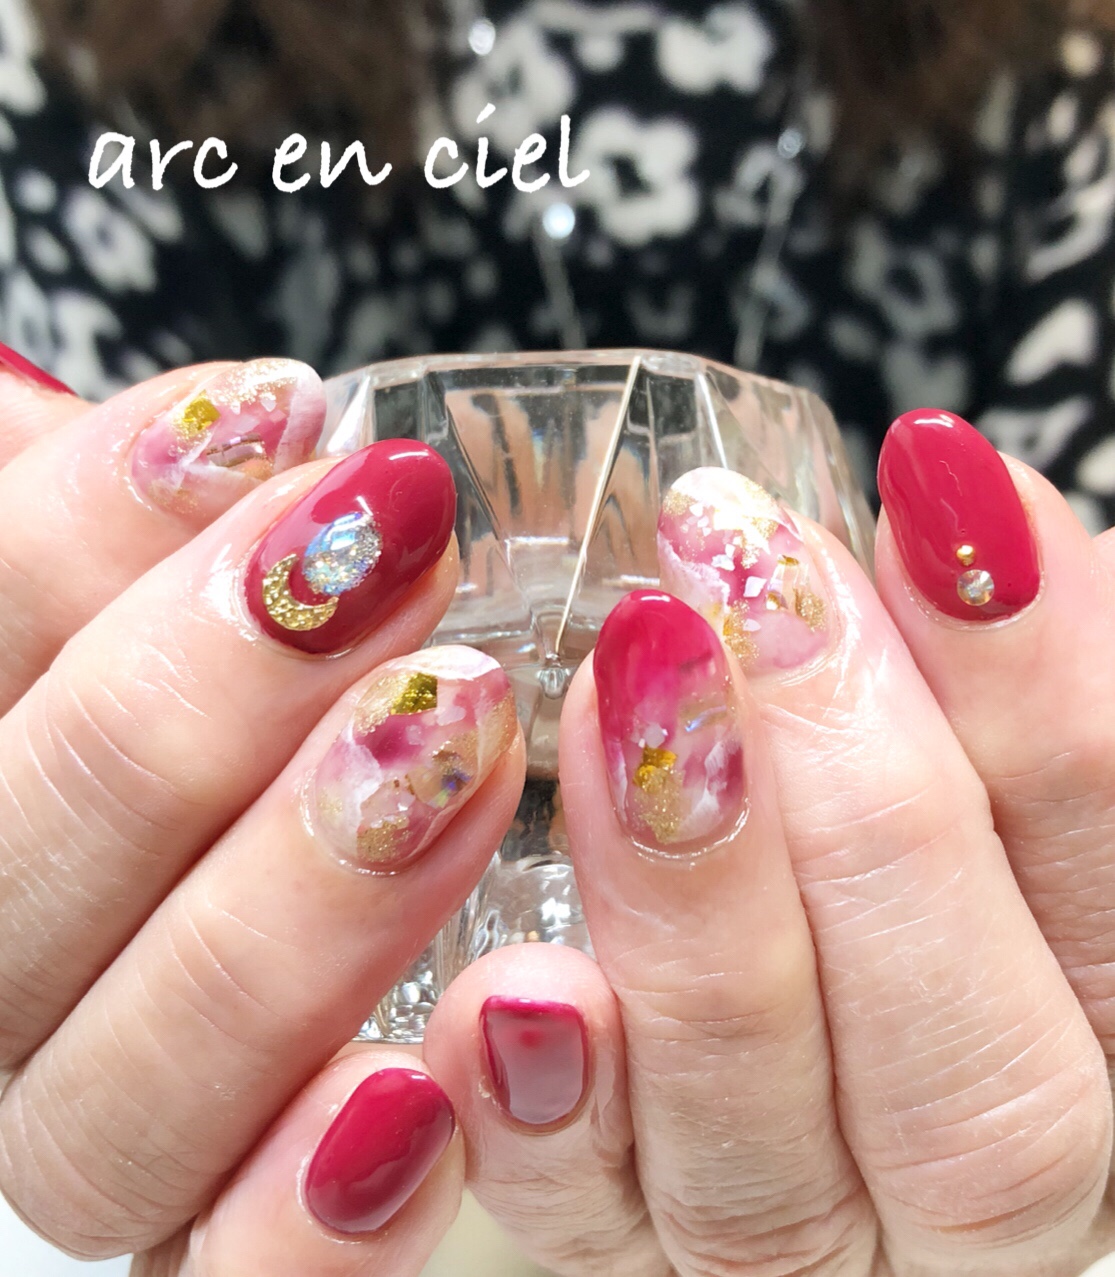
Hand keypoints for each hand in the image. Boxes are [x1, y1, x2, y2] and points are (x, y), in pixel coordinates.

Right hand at [0, 357, 524, 1273]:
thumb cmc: (238, 688)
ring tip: (459, 734)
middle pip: (12, 884)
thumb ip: (96, 531)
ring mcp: (91, 1122)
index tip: (273, 422)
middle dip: (192, 709)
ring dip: (283, 921)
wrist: (306, 831)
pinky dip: (300, 1213)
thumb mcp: (151, 584)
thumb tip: (88, 404)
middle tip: (380, 566)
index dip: (80, 535)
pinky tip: (414, 1086)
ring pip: (106, 1104)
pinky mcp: (219, 1229)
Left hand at [423, 413, 1114, 1275]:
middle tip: (752, 581)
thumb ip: (986, 679)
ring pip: (772, 1165)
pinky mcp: (617, 1239)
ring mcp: (787, 1236)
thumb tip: (967, 518)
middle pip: (975, 1091)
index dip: (1048, 708)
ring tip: (620, 687)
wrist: (767, 927)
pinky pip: (583, 1230)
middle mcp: (969, 1185)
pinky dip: (544, 1115)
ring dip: (693, 911)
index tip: (935, 501)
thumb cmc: (885, 814)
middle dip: (869, 810)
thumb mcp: (959, 735)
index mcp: (1097, 1044)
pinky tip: (508, 984)